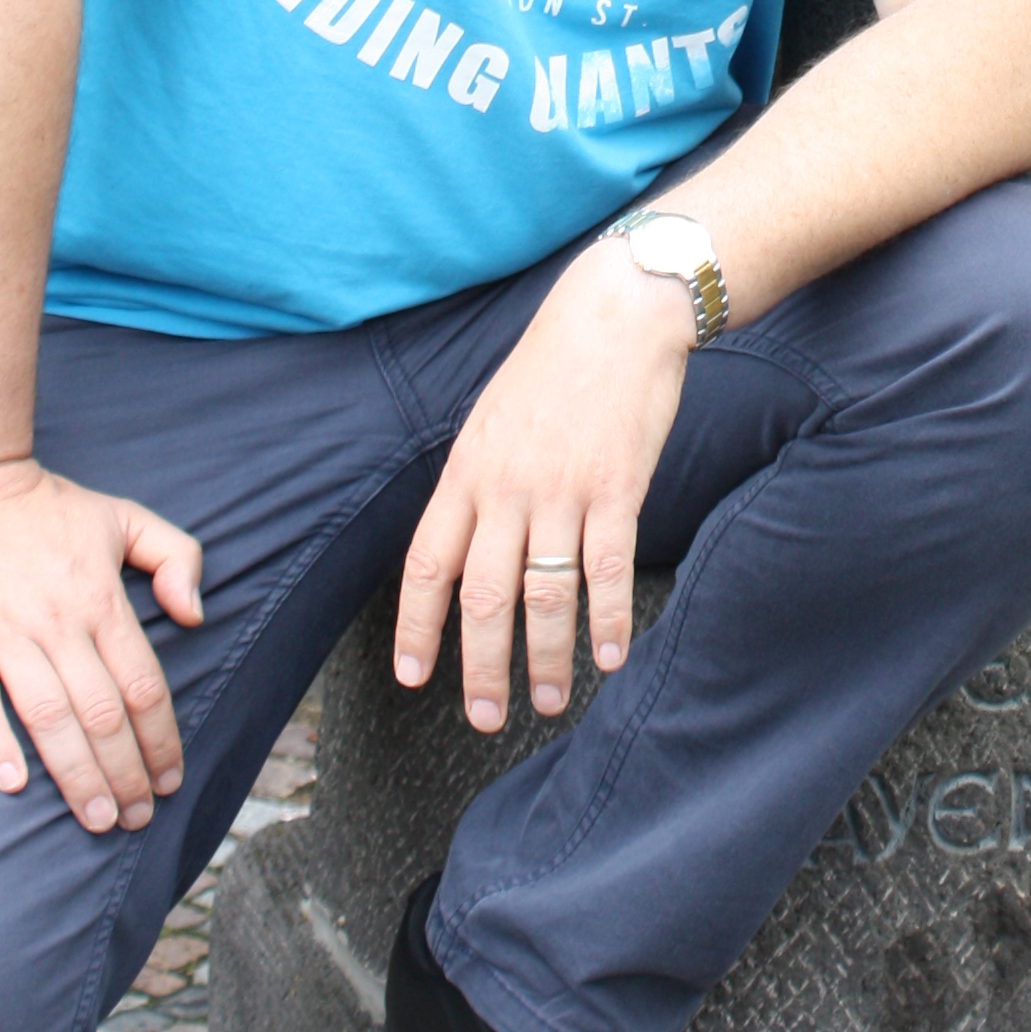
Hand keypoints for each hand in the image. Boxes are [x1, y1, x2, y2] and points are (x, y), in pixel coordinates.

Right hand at [0, 459, 201, 834]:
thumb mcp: (124, 516)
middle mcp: (57, 621)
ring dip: (74, 775)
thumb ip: (176, 557)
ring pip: (48, 717)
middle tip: (136, 818)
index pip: (142, 685)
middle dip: (124, 774)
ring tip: (95, 818)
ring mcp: (3, 632)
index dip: (161, 739)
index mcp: (101, 598)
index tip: (170, 779)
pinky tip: (15, 784)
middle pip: (101, 714)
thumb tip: (195, 616)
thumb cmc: (48, 506)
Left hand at [393, 236, 694, 732]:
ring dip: (545, 660)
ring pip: (544, 597)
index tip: (414, 676)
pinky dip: (606, 621)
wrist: (616, 314)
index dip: (417, 628)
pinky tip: (609, 656)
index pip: (428, 566)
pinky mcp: (616, 489)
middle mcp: (506, 488)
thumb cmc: (553, 367)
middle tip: (486, 717)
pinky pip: (605, 571)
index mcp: (466, 472)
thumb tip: (462, 548)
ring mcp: (562, 491)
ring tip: (551, 700)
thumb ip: (476, 485)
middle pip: (483, 599)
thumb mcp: (491, 420)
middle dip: (481, 668)